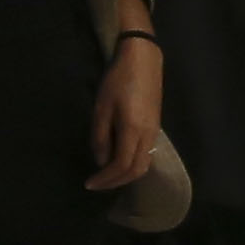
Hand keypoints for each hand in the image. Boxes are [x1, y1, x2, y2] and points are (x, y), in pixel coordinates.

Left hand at [85, 35, 163, 190]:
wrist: (143, 60)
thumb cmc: (118, 80)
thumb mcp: (102, 108)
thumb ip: (101, 137)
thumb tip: (101, 161)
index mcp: (133, 131)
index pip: (121, 166)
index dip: (105, 178)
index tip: (89, 183)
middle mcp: (148, 136)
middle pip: (136, 170)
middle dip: (117, 182)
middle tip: (98, 184)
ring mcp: (155, 131)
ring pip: (144, 164)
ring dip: (126, 175)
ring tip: (108, 175)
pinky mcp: (156, 126)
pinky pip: (147, 154)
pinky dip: (133, 164)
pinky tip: (120, 159)